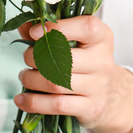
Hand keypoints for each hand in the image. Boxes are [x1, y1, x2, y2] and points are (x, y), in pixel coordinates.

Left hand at [15, 16, 132, 132]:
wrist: (110, 94)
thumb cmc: (86, 60)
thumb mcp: (76, 40)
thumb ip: (50, 30)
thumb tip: (24, 25)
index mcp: (102, 37)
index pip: (86, 27)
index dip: (58, 28)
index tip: (34, 32)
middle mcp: (102, 61)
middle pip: (63, 58)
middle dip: (36, 57)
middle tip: (27, 58)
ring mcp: (98, 86)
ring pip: (56, 83)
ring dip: (31, 79)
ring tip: (25, 76)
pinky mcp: (90, 108)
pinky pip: (57, 105)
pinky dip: (34, 102)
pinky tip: (21, 99)